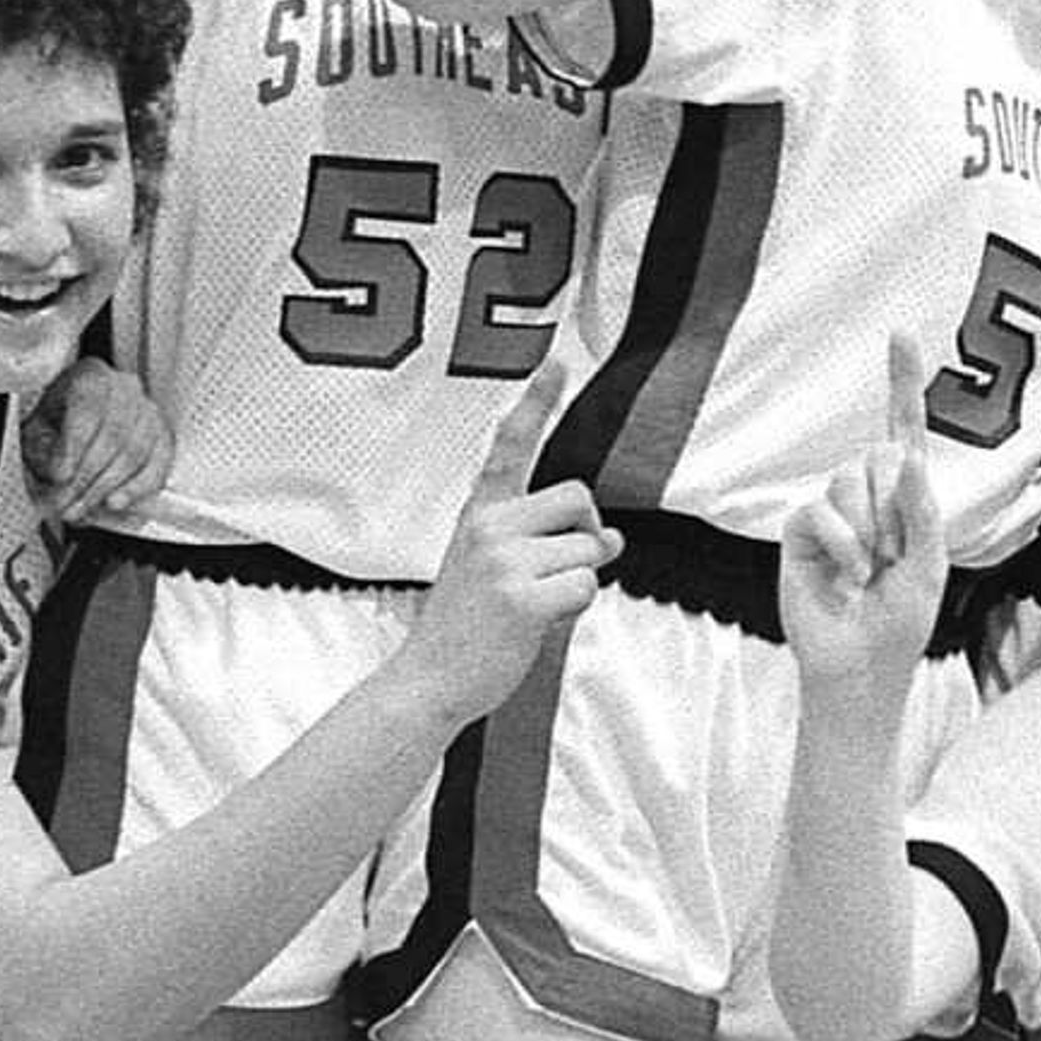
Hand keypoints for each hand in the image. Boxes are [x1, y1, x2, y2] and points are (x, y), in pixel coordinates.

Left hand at [22, 358, 172, 526]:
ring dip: (104, 489)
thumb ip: (44, 450)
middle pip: (113, 437)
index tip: (59, 476)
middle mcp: (125, 389)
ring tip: (80, 509)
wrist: (78, 419)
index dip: (74, 446)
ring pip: (133, 454)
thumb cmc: (58, 423)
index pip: (88, 409)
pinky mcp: (163, 436)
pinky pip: (157, 466)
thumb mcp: (37, 430)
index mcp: (91, 377)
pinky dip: (135, 489)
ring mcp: (149, 412)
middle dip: (85, 478)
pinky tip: (115, 502)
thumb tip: (59, 476)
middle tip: (64, 504)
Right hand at [398, 359, 616, 722]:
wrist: (428, 680)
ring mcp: (503, 559)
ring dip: (577, 581)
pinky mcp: (521, 595)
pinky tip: (537, 623)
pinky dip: (574, 608)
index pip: (510, 447)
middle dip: (587, 533)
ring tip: (534, 607)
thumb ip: (544, 544)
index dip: (536, 402)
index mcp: (480, 514)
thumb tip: (612, 538)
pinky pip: (586, 586)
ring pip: (588, 549)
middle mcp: (489, 526)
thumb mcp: (492, 569)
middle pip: (578, 498)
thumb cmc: (466, 627)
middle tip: (561, 569)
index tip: (558, 360)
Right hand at [777, 334, 948, 693]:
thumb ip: (922, 509)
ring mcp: (830, 511)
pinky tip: (848, 578)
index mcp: (904, 496)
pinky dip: (843, 546)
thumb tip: (906, 456)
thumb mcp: (929, 564)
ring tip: (870, 571)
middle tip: (893, 559)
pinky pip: (819, 512)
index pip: (902, 428)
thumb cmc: (900, 619)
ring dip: (869, 533)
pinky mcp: (799, 531)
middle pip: (877, 457)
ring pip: (849, 481)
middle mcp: (866, 495)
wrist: (861, 665)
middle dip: (893, 511)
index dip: (900, 382)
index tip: (900, 333)